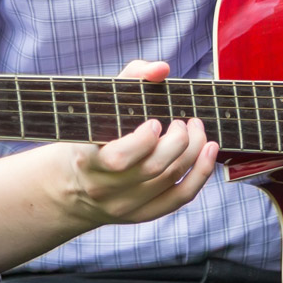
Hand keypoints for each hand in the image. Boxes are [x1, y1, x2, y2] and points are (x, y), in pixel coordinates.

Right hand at [60, 59, 218, 227]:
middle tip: (183, 122)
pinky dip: (201, 173)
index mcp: (87, 160)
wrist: (73, 184)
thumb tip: (162, 68)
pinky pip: (179, 198)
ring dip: (194, 150)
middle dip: (179, 140)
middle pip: (154, 169)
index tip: (154, 121)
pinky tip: (208, 150)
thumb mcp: (101, 104)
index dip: (144, 140)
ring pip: (171, 180)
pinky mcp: (141, 214)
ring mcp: (123, 206)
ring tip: (195, 129)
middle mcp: (104, 188)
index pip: (119, 159)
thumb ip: (130, 78)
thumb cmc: (93, 132)